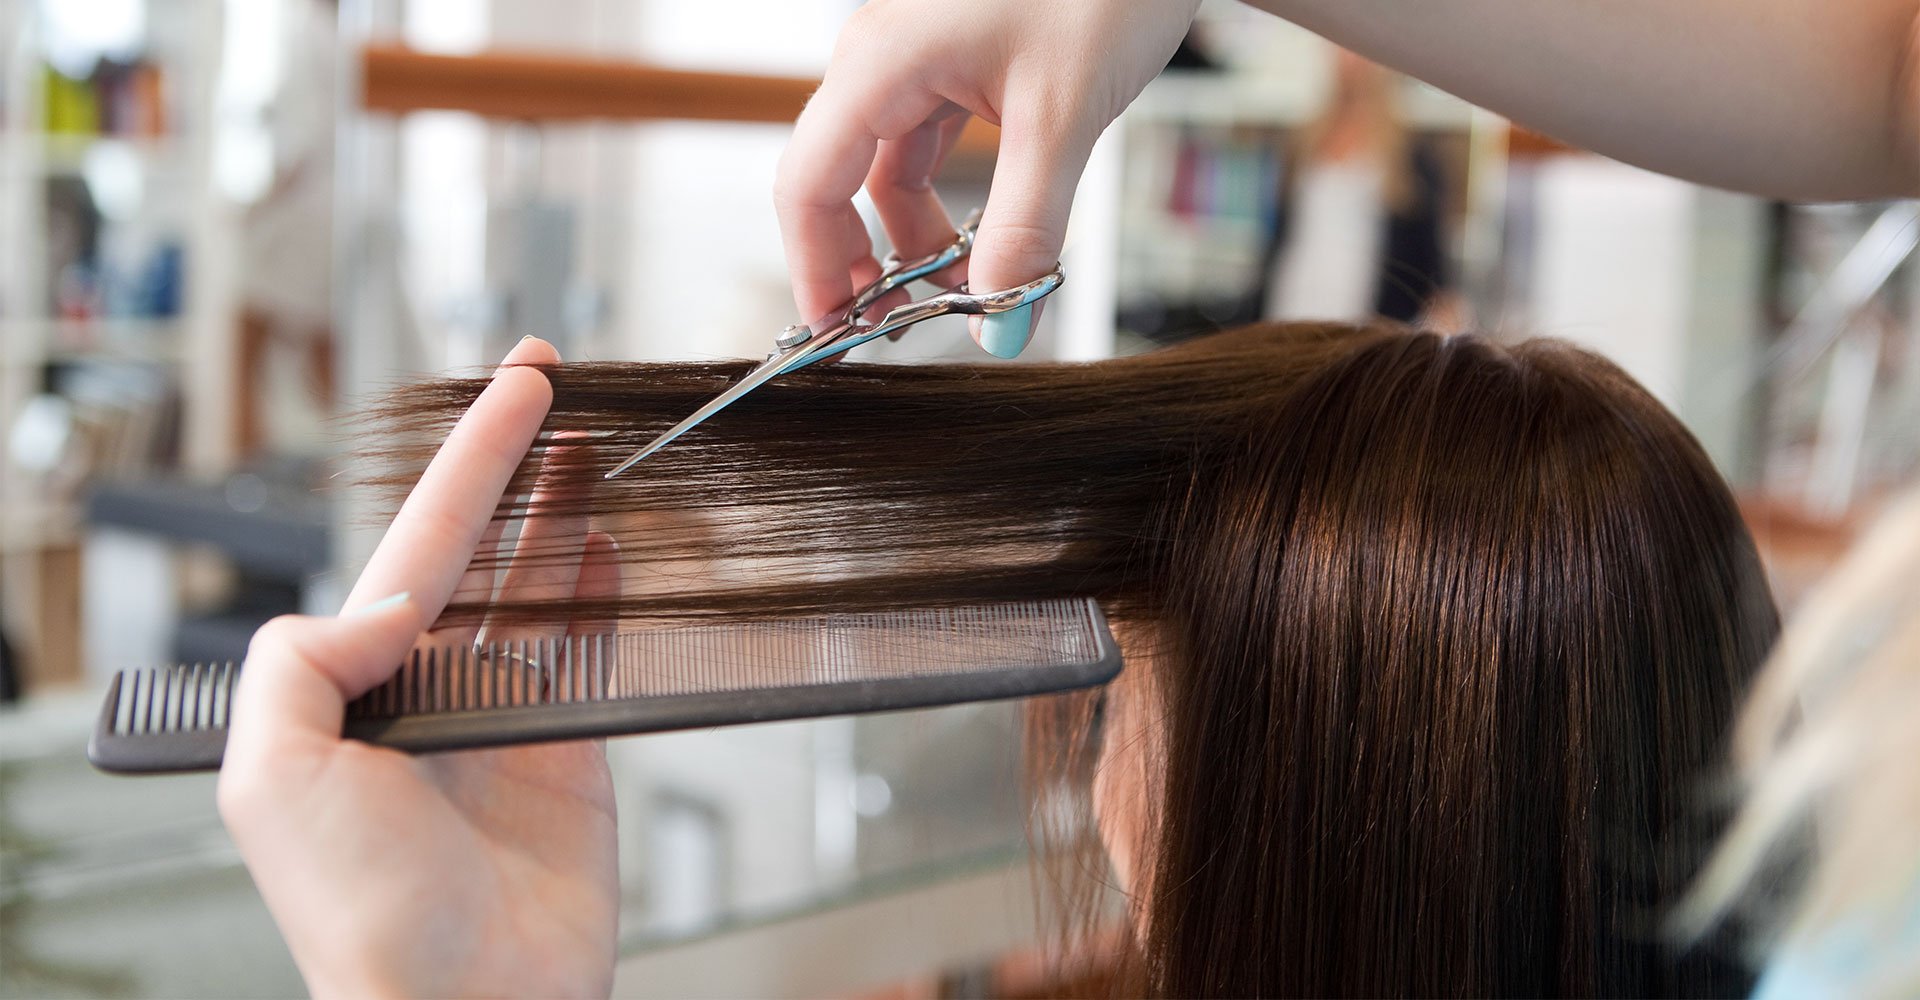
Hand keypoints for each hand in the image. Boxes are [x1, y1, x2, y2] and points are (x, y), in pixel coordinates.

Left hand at [217, 337, 622, 998]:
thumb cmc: (363, 921)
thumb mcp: (271, 778)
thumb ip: (303, 661)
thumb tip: (389, 598)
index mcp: (358, 685)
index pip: (418, 543)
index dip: (469, 458)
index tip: (515, 387)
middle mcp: (432, 688)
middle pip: (480, 547)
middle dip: (511, 463)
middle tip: (548, 383)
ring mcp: (507, 717)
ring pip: (540, 585)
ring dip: (563, 511)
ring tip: (592, 445)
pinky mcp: (574, 752)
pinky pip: (594, 649)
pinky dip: (604, 591)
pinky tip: (610, 544)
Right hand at [775, 0, 1199, 356]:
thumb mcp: (1062, 120)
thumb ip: (1025, 231)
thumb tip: (1000, 327)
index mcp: (880, 61)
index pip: (809, 184)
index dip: (814, 267)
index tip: (834, 336)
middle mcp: (882, 57)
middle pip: (836, 181)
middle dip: (862, 262)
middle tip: (897, 330)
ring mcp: (916, 59)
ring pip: (888, 171)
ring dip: (914, 239)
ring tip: (965, 293)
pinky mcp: (955, 64)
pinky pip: (927, 148)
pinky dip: (948, 203)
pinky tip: (983, 242)